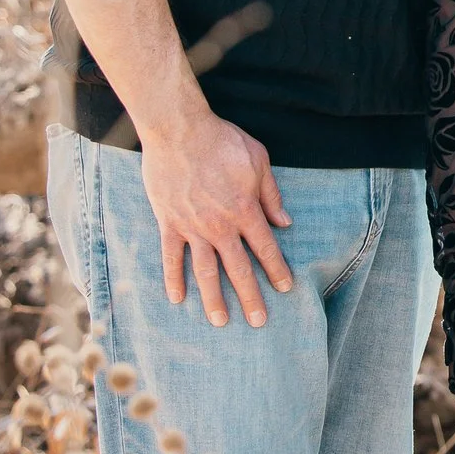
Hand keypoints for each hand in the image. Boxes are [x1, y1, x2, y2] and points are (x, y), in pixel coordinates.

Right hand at [139, 112, 294, 326]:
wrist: (180, 131)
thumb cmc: (223, 141)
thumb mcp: (259, 161)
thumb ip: (271, 195)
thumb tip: (284, 222)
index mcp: (245, 210)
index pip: (266, 248)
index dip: (277, 270)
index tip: (285, 289)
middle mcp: (220, 226)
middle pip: (238, 269)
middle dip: (250, 297)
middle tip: (259, 322)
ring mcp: (192, 227)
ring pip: (204, 271)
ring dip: (213, 298)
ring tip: (220, 322)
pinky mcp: (169, 223)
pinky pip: (171, 257)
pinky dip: (173, 279)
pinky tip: (177, 299)